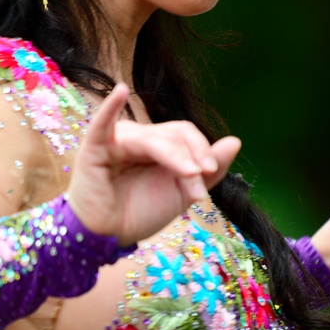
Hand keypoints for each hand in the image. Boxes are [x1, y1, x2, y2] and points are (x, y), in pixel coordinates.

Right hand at [66, 85, 239, 245]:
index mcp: (157, 145)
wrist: (109, 237)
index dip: (201, 149)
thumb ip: (210, 170)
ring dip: (175, 157)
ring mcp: (116, 140)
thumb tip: (235, 141)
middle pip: (172, 135)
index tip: (209, 173)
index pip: (183, 133)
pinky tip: (120, 91)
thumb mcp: (182, 192)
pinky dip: (110, 107)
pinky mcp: (95, 148)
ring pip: (152, 139)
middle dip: (191, 159)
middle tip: (199, 186)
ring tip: (189, 177)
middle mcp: (138, 138)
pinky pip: (103, 125)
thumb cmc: (140, 213)